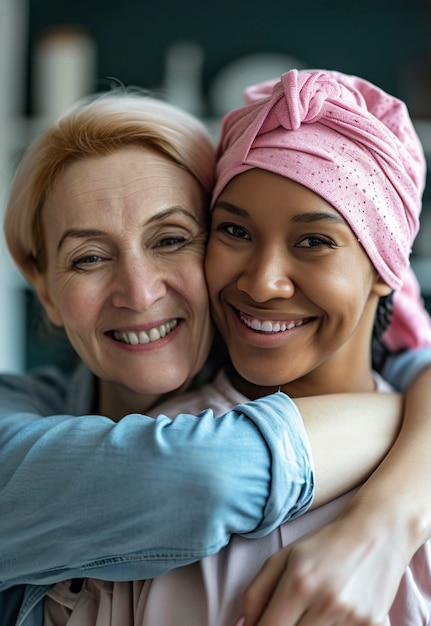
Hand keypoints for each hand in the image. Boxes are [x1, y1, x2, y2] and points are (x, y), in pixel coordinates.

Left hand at [236, 507, 408, 625]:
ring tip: (313, 607)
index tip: (262, 625)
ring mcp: (351, 617)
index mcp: (298, 582)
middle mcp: (325, 602)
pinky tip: (334, 611)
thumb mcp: (284, 557)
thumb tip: (242, 625)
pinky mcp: (371, 625)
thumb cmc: (324, 544)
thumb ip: (256, 592)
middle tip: (289, 614)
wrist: (377, 532)